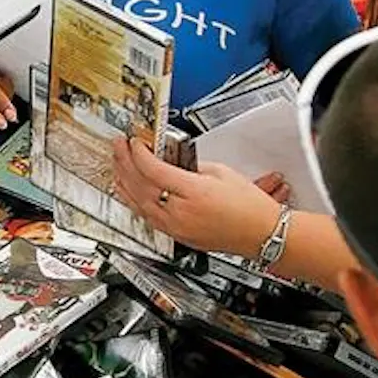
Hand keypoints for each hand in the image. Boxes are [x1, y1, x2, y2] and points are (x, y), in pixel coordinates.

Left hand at [112, 137, 283, 256]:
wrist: (261, 234)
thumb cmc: (249, 206)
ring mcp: (176, 227)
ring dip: (124, 181)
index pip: (154, 170)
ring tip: (116, 164)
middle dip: (125, 162)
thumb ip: (191, 166)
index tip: (133, 142)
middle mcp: (181, 213)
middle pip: (141, 186)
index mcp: (194, 193)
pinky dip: (133, 201)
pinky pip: (146, 217)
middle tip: (118, 146)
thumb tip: (171, 161)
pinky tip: (127, 192)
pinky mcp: (177, 236)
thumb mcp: (221, 173)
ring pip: (139, 203)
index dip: (139, 153)